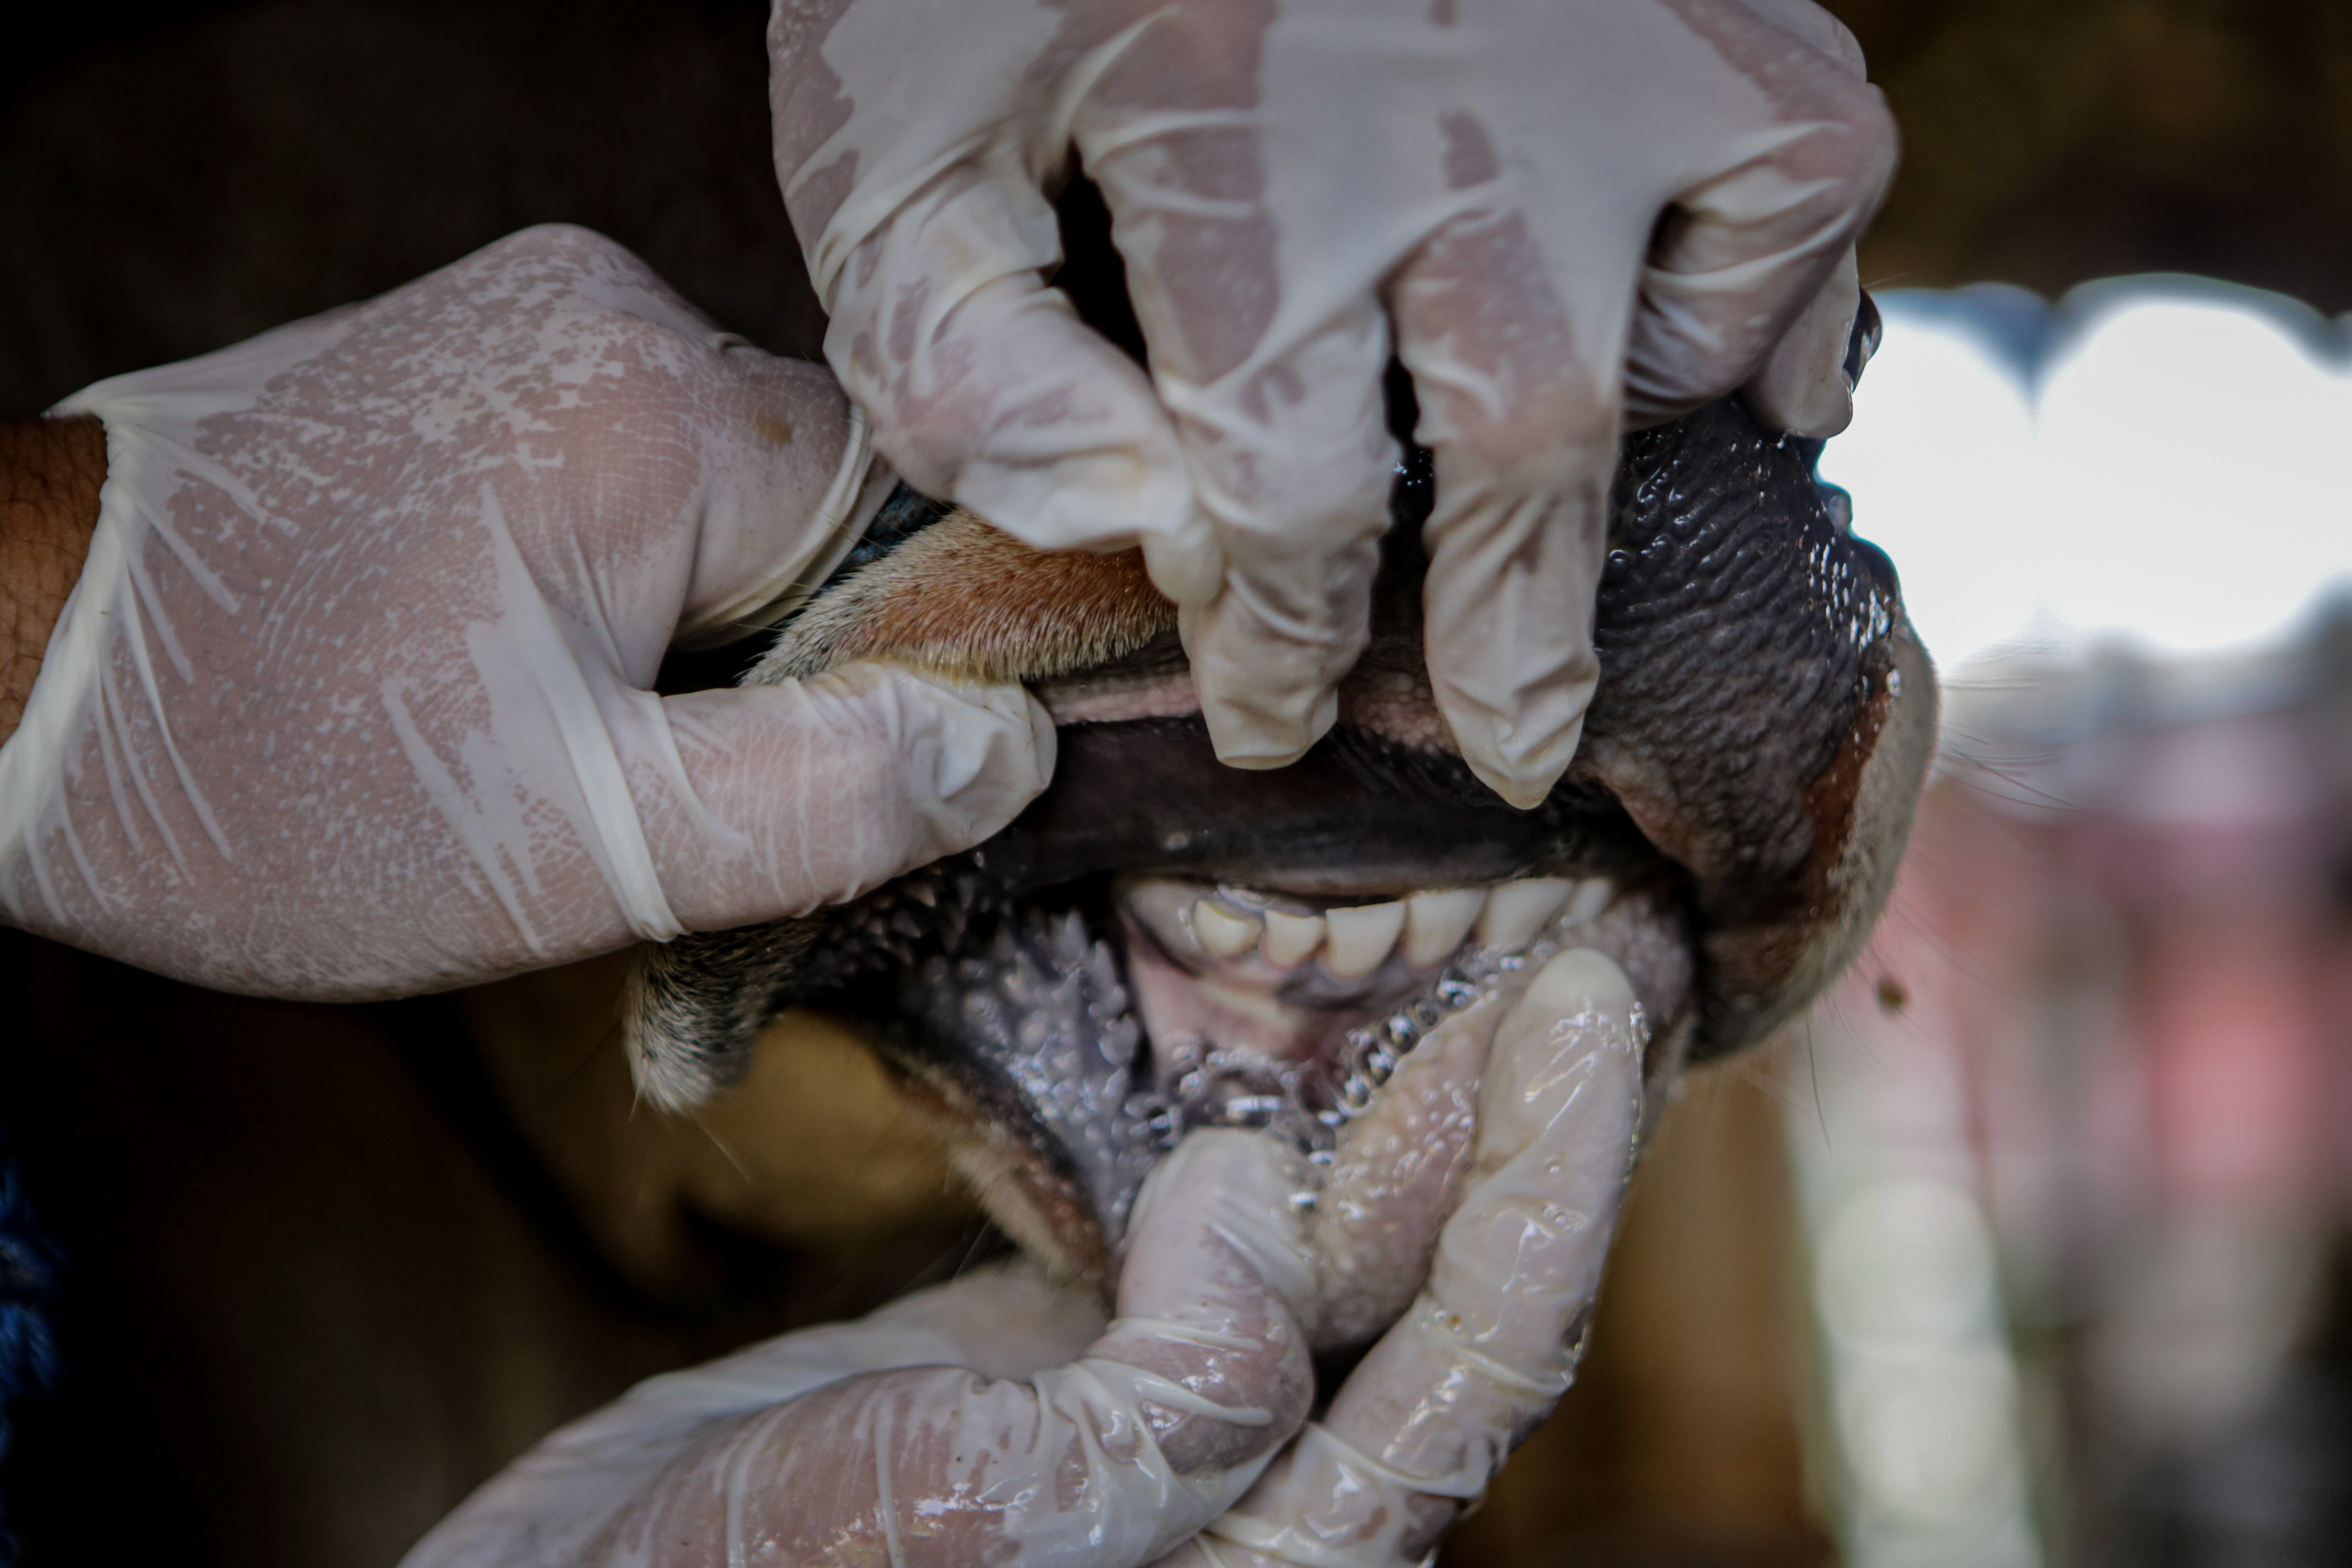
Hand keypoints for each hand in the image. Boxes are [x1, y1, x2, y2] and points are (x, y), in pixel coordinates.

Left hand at [0, 224, 1053, 999]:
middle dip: (774, 660)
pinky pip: (629, 466)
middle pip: (821, 508)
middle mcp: (602, 308)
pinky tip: (507, 653)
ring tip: (554, 723)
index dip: (890, 670)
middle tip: (641, 780)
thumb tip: (1006, 746)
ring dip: (692, 626)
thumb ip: (822, 802)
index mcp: (654, 404)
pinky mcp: (463, 349)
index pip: (912, 525)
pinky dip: (616, 575)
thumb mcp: (576, 848)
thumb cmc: (266, 778)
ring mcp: (522, 313)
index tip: (807, 782)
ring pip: (726, 496)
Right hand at [398, 947, 1644, 1567]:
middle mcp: (1243, 1494)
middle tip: (1583, 930)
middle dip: (1513, 1105)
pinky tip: (1286, 1013)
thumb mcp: (969, 1516)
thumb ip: (1163, 1398)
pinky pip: (1203, 1223)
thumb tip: (1260, 1200)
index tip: (1596, 1002)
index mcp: (1269, 1563)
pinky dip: (1257, 1113)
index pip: (1473, 1361)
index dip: (1551, 1178)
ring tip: (1471, 938)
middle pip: (1430, 1283)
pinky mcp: (1060, 1354)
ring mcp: (1149, 1415)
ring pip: (1331, 1238)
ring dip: (1404, 1089)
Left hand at [772, 0, 1893, 803]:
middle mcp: (1456, 102)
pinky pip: (1819, 175)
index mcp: (1234, 145)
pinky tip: (1718, 348)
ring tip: (1573, 495)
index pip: (1287, 494)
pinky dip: (1781, 288)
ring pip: (1698, 324)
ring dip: (1638, 445)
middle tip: (1511, 746)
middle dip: (1514, 637)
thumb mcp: (888, 134)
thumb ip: (962, 357)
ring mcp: (1612, 31)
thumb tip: (1137, 527)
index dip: (1281, 639)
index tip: (1269, 705)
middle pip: (1527, 447)